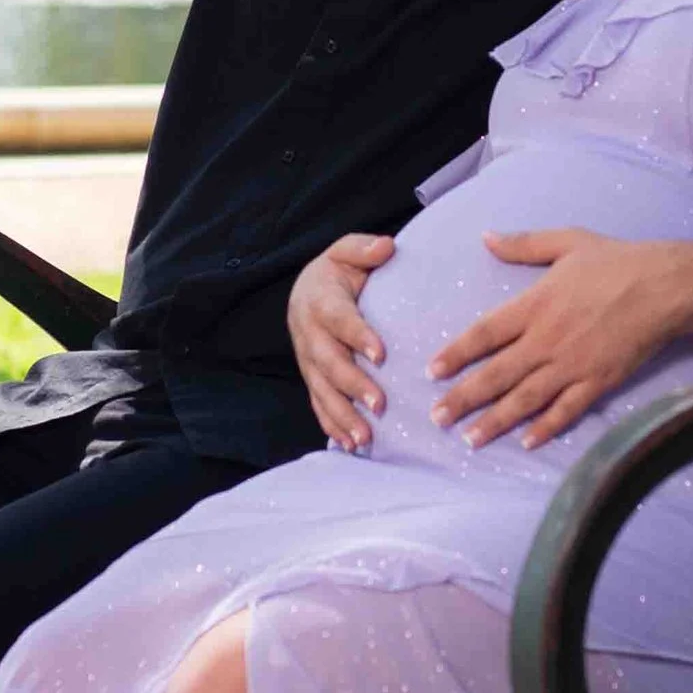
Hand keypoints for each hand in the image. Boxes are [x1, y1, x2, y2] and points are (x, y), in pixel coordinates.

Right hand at [289, 231, 394, 449]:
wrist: (307, 290)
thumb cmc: (337, 272)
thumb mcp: (347, 252)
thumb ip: (364, 249)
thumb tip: (386, 247)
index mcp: (319, 301)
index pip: (339, 320)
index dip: (357, 336)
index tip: (381, 354)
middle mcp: (309, 333)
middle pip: (328, 362)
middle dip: (352, 385)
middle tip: (379, 404)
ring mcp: (307, 360)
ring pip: (321, 390)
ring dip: (342, 415)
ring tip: (365, 437)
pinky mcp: (311, 378)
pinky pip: (318, 404)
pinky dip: (332, 426)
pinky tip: (350, 445)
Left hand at [428, 228, 692, 449]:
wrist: (667, 286)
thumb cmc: (617, 261)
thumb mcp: (567, 241)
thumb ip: (524, 245)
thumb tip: (486, 238)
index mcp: (534, 305)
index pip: (484, 334)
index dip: (456, 354)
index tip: (432, 372)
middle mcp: (546, 340)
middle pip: (496, 375)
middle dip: (464, 399)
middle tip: (437, 419)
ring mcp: (572, 365)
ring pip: (525, 400)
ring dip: (495, 421)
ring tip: (470, 440)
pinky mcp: (599, 382)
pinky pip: (567, 410)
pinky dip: (546, 428)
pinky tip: (527, 442)